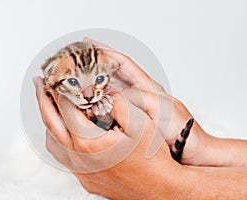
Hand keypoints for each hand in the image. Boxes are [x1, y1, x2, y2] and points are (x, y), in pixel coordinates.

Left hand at [33, 76, 183, 198]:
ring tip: (49, 104)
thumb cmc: (152, 160)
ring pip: (52, 141)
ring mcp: (80, 169)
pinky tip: (65, 130)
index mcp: (89, 141)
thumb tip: (105, 93)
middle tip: (40, 84)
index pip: (65, 108)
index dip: (59, 89)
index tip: (56, 77)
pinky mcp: (84, 177)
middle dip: (43, 99)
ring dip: (48, 119)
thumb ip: (119, 103)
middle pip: (51, 122)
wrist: (159, 189)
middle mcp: (79, 157)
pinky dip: (58, 137)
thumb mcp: (141, 123)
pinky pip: (62, 155)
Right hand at [83, 37, 208, 164]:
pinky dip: (98, 102)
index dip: (106, 52)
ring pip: (110, 89)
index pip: (123, 63)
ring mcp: (134, 106)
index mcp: (147, 86)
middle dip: (97, 64)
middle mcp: (139, 93)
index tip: (90, 44)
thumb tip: (114, 95)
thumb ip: (138, 99)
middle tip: (78, 60)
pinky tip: (89, 103)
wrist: (188, 150)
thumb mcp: (160, 109)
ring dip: (95, 83)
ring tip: (78, 79)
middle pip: (114, 73)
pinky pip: (110, 106)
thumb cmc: (179, 130)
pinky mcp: (130, 119)